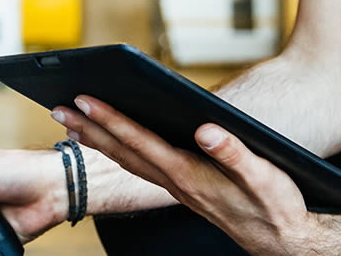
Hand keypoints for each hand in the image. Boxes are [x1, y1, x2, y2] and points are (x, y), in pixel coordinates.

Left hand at [53, 96, 321, 253]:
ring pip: (126, 160)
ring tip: (71, 121)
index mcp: (189, 174)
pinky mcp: (182, 188)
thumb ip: (234, 153)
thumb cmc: (275, 207)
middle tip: (58, 107)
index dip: (111, 120)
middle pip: (122, 151)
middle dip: (88, 129)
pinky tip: (108, 141)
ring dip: (96, 140)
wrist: (282, 241)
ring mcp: (176, 187)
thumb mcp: (264, 177)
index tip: (84, 100)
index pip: (140, 142)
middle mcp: (175, 182)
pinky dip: (117, 150)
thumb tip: (205, 129)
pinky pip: (139, 166)